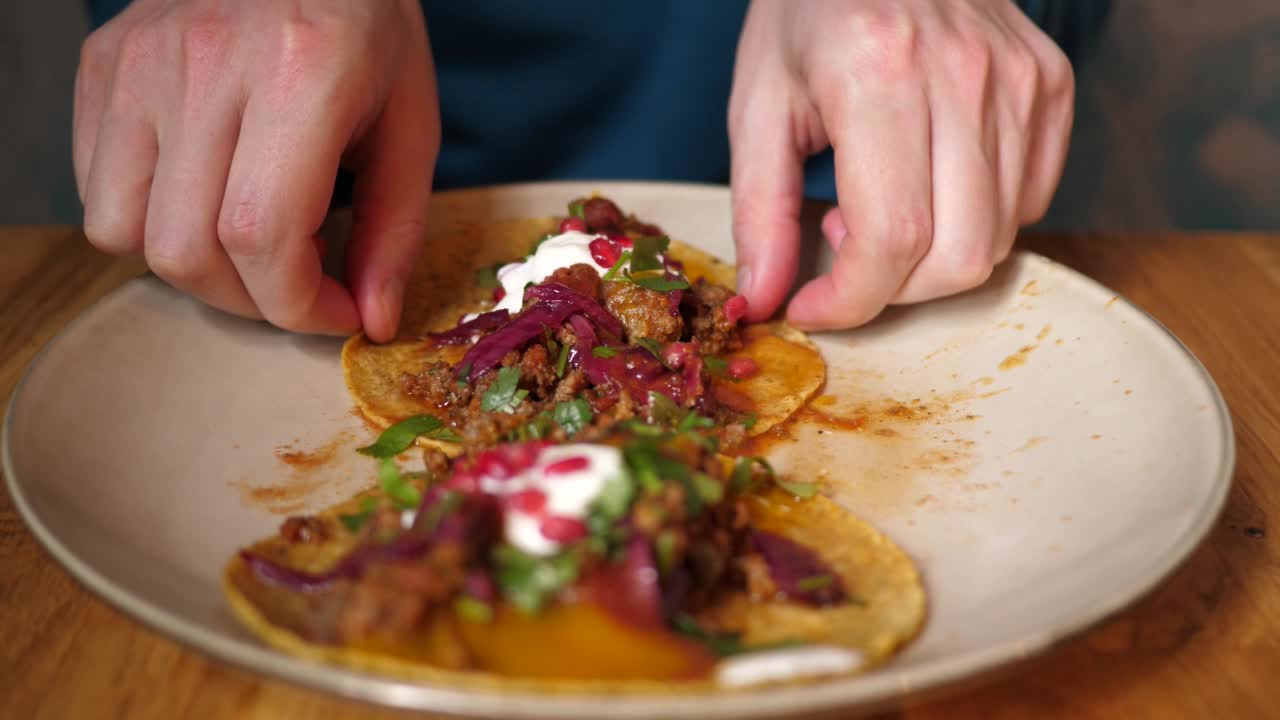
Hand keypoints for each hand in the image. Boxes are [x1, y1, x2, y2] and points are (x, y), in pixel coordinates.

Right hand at [74, 0, 438, 340]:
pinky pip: (97, 189)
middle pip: (188, 252)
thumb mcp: (412, 121)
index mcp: (299, 72)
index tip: (337, 313)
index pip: (261, 236)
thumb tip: (372, 321)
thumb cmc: (366, 25)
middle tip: (299, 286)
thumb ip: (397, 228)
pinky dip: (148, 221)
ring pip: (126, 232)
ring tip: (249, 244)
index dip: (299, 306)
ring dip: (194, 269)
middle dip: (252, 302)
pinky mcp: (103, 63)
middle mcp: (204, 63)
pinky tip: (206, 198)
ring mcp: (140, 62)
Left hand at [728, 0, 1073, 328]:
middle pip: (959, 256)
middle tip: (844, 248)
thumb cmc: (807, 10)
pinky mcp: (1050, 82)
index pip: (893, 238)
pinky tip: (926, 182)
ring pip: (998, 238)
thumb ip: (759, 211)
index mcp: (879, 75)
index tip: (813, 308)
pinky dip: (975, 221)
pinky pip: (1030, 201)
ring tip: (879, 200)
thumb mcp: (758, 104)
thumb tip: (766, 299)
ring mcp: (1019, 78)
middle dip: (894, 291)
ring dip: (930, 257)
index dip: (851, 301)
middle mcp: (963, 75)